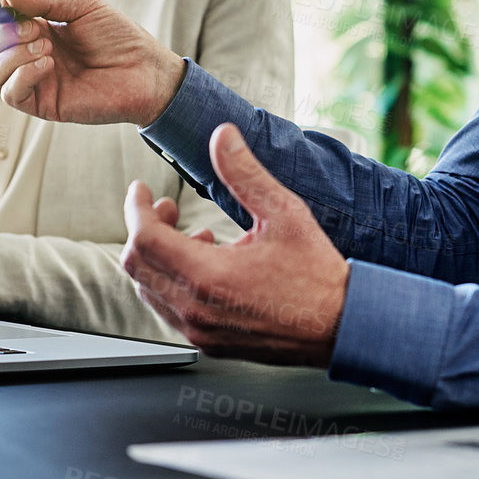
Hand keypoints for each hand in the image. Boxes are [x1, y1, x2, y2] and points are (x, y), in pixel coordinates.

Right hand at [0, 0, 185, 126]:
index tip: (5, 2)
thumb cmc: (119, 37)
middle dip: (2, 34)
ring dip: (11, 55)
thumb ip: (43, 0)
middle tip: (34, 29)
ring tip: (46, 48)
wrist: (146, 71)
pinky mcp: (42, 104)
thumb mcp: (82, 6)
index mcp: (37, 28)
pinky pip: (10, 94)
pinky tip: (47, 64)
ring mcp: (34, 80)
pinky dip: (22, 74)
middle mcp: (30, 55)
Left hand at [119, 124, 348, 365]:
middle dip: (144, 229)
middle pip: (138, 265)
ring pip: (149, 289)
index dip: (136, 208)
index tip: (142, 190)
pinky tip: (205, 264)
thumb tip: (222, 135)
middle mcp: (196, 309)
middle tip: (165, 208)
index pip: (144, 238)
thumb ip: (245, 172)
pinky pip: (169, 310)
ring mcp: (200, 331)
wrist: (341, 326)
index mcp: (208, 276)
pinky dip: (171, 282)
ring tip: (194, 234)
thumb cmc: (316, 274)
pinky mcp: (209, 343)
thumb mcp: (283, 212)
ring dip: (158, 256)